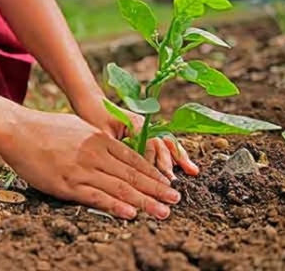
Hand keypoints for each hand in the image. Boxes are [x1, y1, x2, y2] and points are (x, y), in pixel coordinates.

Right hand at [0, 110, 181, 219]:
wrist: (18, 130)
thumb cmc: (45, 128)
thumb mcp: (78, 127)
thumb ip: (97, 139)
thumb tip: (111, 147)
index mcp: (99, 139)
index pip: (134, 159)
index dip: (153, 173)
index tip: (168, 184)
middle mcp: (95, 154)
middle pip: (132, 175)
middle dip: (156, 189)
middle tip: (175, 200)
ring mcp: (82, 169)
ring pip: (119, 188)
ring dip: (144, 201)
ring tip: (162, 211)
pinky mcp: (67, 184)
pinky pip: (95, 197)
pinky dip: (115, 206)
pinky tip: (130, 214)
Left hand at [72, 93, 198, 179]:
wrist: (92, 102)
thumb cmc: (94, 117)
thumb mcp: (101, 133)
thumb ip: (115, 147)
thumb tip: (122, 168)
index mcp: (135, 123)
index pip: (148, 144)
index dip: (152, 161)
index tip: (157, 177)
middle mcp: (145, 125)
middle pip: (161, 144)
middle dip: (167, 164)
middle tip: (171, 182)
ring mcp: (148, 129)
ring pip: (167, 144)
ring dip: (179, 158)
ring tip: (192, 171)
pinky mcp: (147, 134)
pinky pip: (164, 145)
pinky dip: (176, 155)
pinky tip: (188, 167)